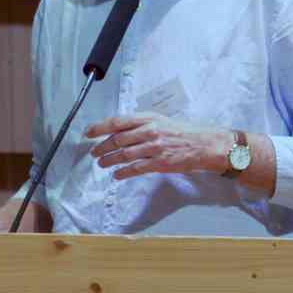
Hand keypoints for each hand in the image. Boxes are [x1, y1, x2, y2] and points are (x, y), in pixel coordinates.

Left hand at [85, 114, 231, 179]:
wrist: (204, 144)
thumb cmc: (183, 132)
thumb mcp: (161, 121)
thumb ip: (141, 124)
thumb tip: (120, 130)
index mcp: (149, 118)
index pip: (118, 121)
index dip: (100, 127)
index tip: (89, 133)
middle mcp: (150, 131)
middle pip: (117, 139)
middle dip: (102, 147)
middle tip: (94, 152)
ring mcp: (154, 148)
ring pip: (124, 155)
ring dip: (109, 160)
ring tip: (102, 164)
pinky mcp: (159, 163)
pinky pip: (136, 168)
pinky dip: (123, 172)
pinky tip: (117, 175)